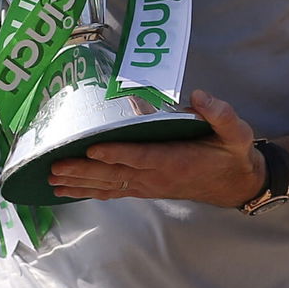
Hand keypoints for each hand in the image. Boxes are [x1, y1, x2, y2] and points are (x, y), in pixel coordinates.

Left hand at [47, 90, 263, 208]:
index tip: (92, 149)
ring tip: (53, 180)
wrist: (235, 184)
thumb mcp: (236, 133)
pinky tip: (70, 191)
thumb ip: (220, 115)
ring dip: (80, 183)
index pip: (142, 156)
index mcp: (176, 161)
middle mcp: (157, 177)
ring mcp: (148, 185)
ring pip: (109, 185)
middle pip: (115, 174)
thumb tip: (199, 96)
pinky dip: (90, 191)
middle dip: (83, 170)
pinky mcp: (145, 188)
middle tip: (55, 167)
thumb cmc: (232, 154)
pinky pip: (114, 191)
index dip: (117, 154)